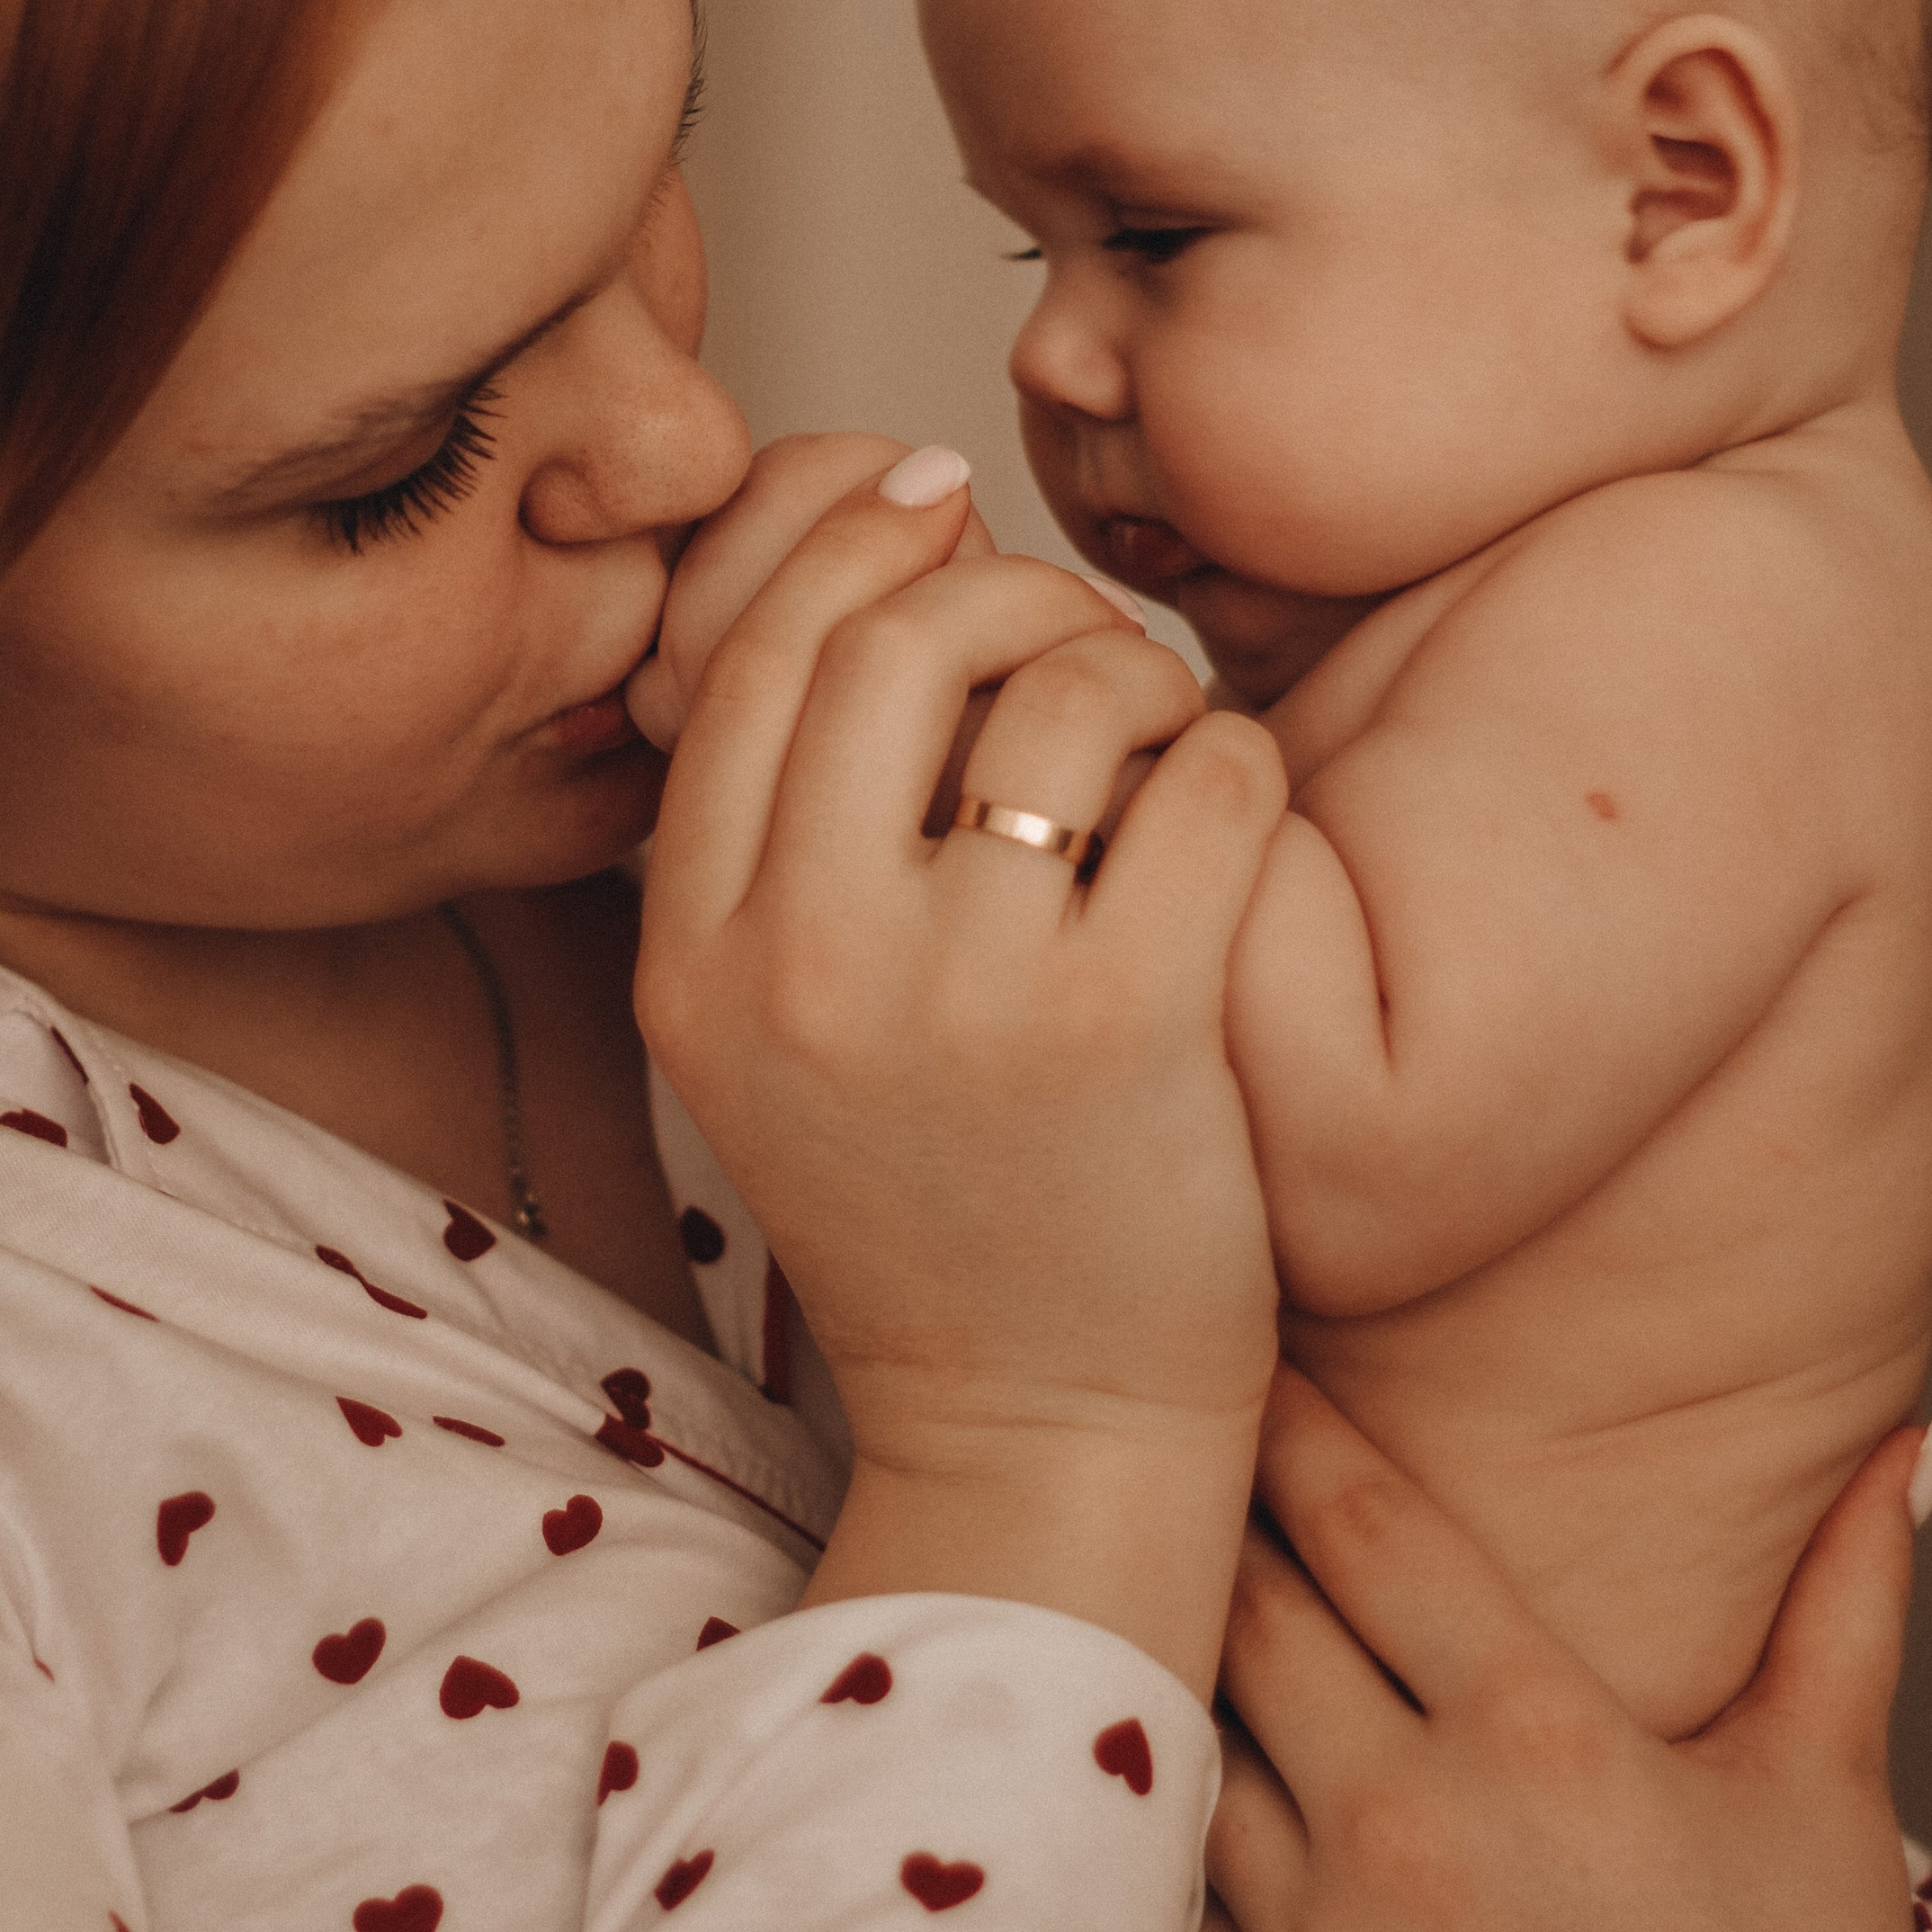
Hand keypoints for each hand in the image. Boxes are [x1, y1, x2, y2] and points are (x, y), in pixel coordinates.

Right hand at [636, 453, 1287, 1692]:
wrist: (1038, 1428)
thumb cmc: (936, 1202)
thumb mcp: (776, 1033)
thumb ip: (788, 834)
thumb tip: (893, 550)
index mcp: (695, 960)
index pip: (747, 662)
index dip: (845, 551)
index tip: (930, 503)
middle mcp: (802, 966)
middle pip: (894, 639)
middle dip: (1002, 586)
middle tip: (1072, 626)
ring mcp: (962, 998)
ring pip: (1061, 690)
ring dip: (1136, 675)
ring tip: (1162, 740)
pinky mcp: (1126, 1028)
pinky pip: (1204, 780)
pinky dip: (1235, 760)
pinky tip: (1230, 816)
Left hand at [1194, 1369, 1931, 1931]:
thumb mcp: (1831, 1801)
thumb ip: (1846, 1600)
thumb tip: (1905, 1451)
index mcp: (1544, 1738)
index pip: (1364, 1520)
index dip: (1294, 1421)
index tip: (1257, 1361)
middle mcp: (1413, 1828)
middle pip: (1246, 1603)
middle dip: (1212, 1517)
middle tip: (1175, 1448)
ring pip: (1188, 1737)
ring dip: (1174, 1660)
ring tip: (1148, 1589)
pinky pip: (1175, 1889)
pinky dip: (1167, 1817)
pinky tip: (1162, 1765)